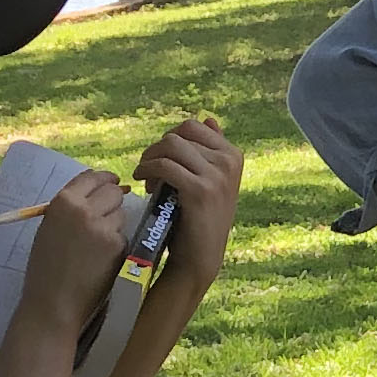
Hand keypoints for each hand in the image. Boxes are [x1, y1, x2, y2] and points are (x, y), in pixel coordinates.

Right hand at [13, 169, 129, 340]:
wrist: (54, 301)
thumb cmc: (46, 265)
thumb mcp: (50, 226)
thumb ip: (71, 207)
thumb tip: (95, 192)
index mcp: (63, 201)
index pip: (92, 177)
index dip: (104, 179)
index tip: (111, 182)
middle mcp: (85, 210)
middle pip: (113, 191)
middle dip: (113, 200)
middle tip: (106, 213)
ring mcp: (104, 228)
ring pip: (122, 213)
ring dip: (115, 223)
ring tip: (96, 243)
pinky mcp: (118, 246)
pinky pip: (124, 235)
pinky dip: (117, 243)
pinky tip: (102, 258)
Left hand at [134, 118, 242, 288]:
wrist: (200, 257)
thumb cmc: (200, 219)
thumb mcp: (210, 180)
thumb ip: (210, 151)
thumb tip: (209, 119)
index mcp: (234, 155)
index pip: (193, 126)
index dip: (170, 138)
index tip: (162, 159)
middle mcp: (229, 162)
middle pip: (179, 134)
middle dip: (157, 149)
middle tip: (149, 169)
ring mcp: (217, 176)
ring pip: (170, 145)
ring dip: (150, 159)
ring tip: (146, 177)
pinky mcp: (200, 190)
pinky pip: (164, 165)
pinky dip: (147, 170)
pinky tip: (142, 182)